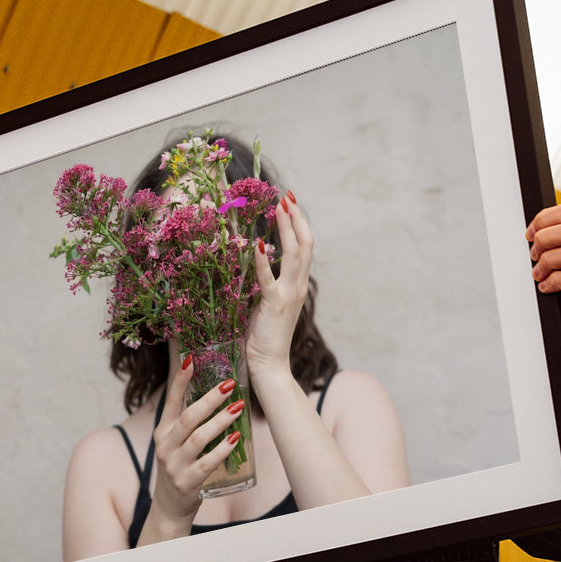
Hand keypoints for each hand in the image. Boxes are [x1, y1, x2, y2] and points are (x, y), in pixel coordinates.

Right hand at [144, 356, 245, 536]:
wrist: (169, 507)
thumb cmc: (180, 467)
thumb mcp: (176, 442)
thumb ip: (189, 421)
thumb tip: (214, 392)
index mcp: (163, 431)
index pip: (172, 401)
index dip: (181, 380)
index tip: (191, 360)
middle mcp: (166, 445)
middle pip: (188, 417)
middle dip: (209, 399)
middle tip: (229, 384)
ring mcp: (175, 464)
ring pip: (198, 438)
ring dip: (220, 421)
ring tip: (238, 408)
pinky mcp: (187, 482)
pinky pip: (207, 463)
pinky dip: (222, 450)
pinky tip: (235, 439)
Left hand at [247, 191, 310, 379]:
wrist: (269, 365)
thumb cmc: (263, 336)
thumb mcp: (267, 303)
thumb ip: (267, 283)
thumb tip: (256, 260)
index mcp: (297, 285)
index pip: (304, 247)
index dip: (299, 223)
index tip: (289, 203)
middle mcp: (298, 286)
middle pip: (304, 244)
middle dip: (296, 217)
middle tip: (286, 196)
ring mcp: (288, 294)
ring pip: (294, 254)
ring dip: (286, 228)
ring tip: (278, 207)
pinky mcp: (274, 305)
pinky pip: (268, 278)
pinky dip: (263, 260)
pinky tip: (256, 243)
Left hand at [526, 204, 560, 330]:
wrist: (557, 322)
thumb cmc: (548, 287)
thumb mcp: (541, 260)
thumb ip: (540, 243)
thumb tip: (527, 233)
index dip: (546, 219)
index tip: (529, 235)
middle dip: (546, 240)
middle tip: (533, 256)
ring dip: (550, 262)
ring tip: (538, 274)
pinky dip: (555, 282)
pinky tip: (545, 288)